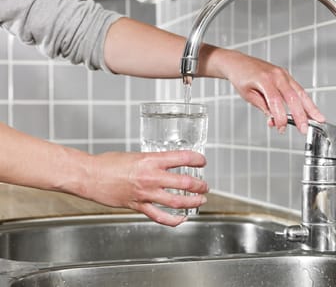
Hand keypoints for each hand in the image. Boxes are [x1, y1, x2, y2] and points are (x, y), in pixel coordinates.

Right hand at [83, 150, 207, 226]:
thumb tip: (164, 163)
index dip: (197, 160)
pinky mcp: (138, 206)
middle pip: (185, 183)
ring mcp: (145, 193)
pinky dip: (173, 220)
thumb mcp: (135, 155)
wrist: (90, 175)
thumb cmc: (108, 163)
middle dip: (200, 185)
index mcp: (151, 160)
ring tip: (201, 201)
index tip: (202, 161)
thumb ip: (151, 160)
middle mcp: (151, 177)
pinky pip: (159, 216)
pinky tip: (181, 219)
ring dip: (192, 202)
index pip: (182, 158)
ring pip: (176, 201)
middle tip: (205, 185)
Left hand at [222, 51, 324, 133]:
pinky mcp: (285, 75)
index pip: (276, 102)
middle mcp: (276, 75)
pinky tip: (310, 110)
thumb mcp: (248, 95)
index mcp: (264, 80)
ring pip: (300, 92)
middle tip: (304, 129)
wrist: (238, 62)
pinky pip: (297, 89)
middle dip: (300, 115)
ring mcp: (283, 74)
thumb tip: (274, 119)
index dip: (280, 117)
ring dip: (310, 107)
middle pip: (292, 97)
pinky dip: (305, 101)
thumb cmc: (240, 77)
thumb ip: (263, 106)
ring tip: (318, 119)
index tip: (281, 128)